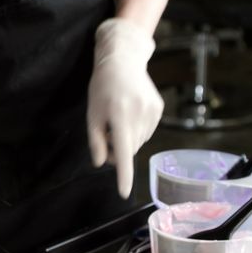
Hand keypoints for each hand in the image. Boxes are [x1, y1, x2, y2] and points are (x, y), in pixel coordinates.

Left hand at [86, 18, 163, 198]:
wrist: (123, 61)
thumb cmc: (102, 87)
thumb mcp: (92, 113)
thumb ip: (95, 140)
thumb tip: (101, 162)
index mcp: (119, 116)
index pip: (122, 152)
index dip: (123, 174)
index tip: (124, 192)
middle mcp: (139, 115)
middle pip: (129, 149)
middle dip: (117, 148)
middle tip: (107, 132)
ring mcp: (152, 113)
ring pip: (138, 141)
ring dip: (127, 137)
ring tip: (119, 116)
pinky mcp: (159, 110)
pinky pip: (146, 131)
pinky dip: (137, 129)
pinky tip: (130, 112)